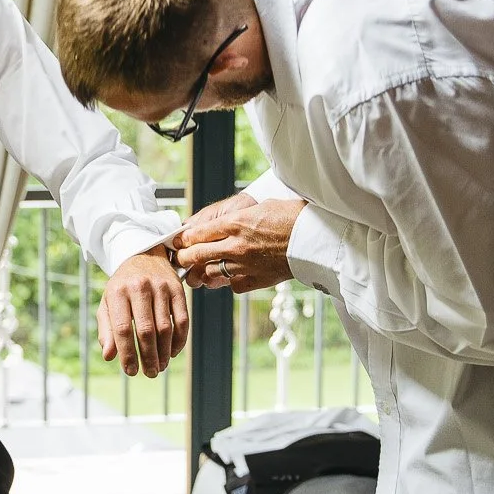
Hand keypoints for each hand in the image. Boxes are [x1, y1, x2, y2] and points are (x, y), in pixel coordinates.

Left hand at [97, 249, 189, 378]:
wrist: (143, 255)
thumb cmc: (122, 286)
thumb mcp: (108, 303)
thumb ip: (106, 329)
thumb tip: (109, 356)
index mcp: (118, 292)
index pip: (122, 329)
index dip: (127, 353)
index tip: (131, 371)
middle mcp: (139, 288)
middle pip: (146, 331)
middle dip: (148, 357)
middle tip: (149, 373)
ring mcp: (161, 287)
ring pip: (165, 328)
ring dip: (164, 352)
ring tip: (160, 367)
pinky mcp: (178, 289)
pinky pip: (182, 320)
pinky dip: (179, 340)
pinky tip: (172, 352)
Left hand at [174, 198, 308, 292]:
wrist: (315, 238)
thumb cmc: (291, 216)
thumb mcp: (258, 208)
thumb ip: (235, 219)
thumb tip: (219, 224)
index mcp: (235, 223)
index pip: (196, 234)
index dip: (182, 239)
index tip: (178, 241)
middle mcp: (236, 245)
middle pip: (197, 255)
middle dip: (184, 258)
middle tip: (181, 258)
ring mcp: (245, 265)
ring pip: (211, 273)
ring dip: (204, 271)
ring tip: (200, 269)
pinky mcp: (256, 280)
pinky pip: (233, 285)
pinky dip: (230, 281)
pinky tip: (232, 276)